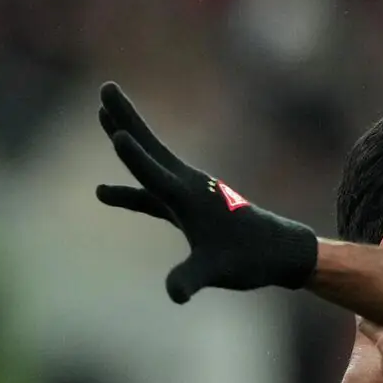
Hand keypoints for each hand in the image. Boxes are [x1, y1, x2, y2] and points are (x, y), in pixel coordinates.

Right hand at [94, 82, 320, 302]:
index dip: (136, 158)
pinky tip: (102, 191)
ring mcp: (187, 194)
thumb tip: (175, 295)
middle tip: (105, 87)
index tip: (118, 134)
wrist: (281, 253)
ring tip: (101, 113)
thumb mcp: (219, 271)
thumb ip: (192, 279)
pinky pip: (150, 191)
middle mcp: (188, 187)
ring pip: (151, 161)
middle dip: (126, 118)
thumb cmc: (252, 259)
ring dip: (127, 137)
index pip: (156, 174)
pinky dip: (129, 188)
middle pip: (151, 146)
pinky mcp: (187, 208)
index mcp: (191, 197)